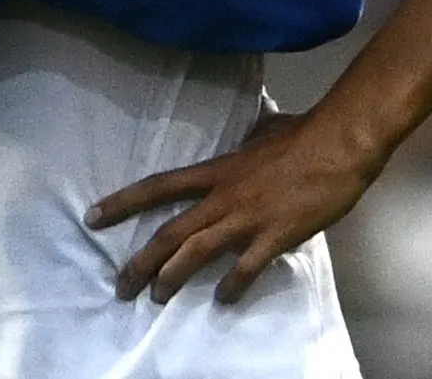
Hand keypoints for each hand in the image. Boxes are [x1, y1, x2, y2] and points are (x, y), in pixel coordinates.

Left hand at [84, 105, 384, 305]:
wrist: (338, 145)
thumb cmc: (302, 134)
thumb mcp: (263, 131)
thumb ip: (248, 140)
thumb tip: (249, 136)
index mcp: (216, 171)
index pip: (158, 187)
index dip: (123, 202)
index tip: (93, 217)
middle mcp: (223, 197)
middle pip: (170, 232)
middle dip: (141, 261)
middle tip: (120, 285)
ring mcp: (247, 219)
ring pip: (196, 252)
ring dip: (172, 277)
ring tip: (156, 297)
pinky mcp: (274, 236)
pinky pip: (246, 268)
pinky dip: (232, 286)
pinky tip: (223, 300)